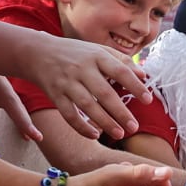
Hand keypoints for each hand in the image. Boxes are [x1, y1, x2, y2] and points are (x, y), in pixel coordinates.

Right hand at [21, 32, 152, 140]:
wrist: (37, 52)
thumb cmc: (75, 53)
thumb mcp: (98, 50)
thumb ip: (121, 61)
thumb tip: (144, 75)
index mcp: (96, 55)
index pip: (120, 71)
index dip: (135, 86)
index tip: (148, 99)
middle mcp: (82, 68)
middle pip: (104, 93)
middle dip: (121, 112)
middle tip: (134, 127)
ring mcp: (67, 82)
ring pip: (87, 105)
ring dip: (105, 122)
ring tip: (120, 134)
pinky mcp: (55, 95)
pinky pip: (69, 114)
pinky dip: (81, 126)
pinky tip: (94, 135)